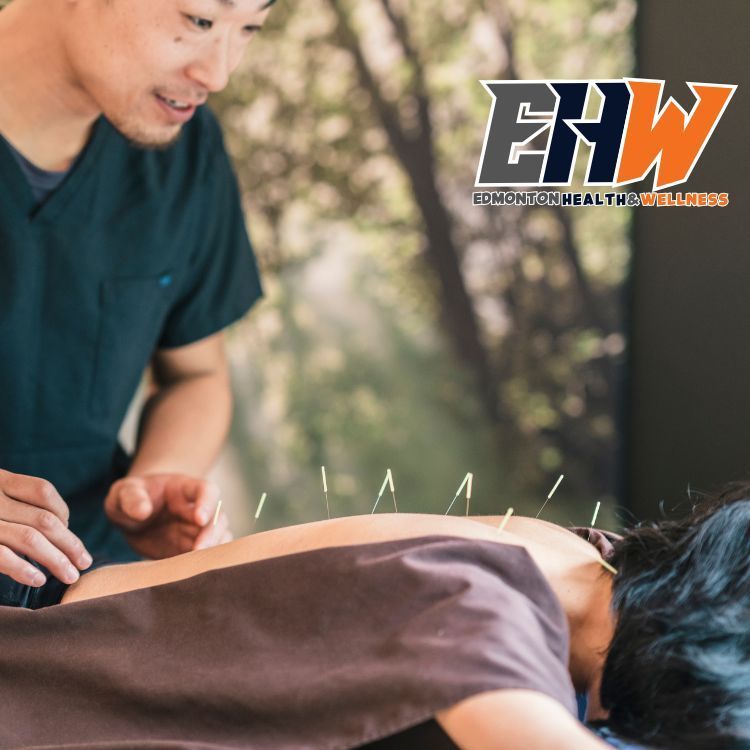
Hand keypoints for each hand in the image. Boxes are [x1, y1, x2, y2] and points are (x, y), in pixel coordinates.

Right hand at [0, 469, 92, 586]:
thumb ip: (18, 505)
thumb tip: (61, 527)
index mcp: (0, 481)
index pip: (43, 491)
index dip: (61, 510)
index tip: (68, 529)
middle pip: (44, 519)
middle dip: (69, 543)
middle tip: (85, 562)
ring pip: (30, 538)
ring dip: (56, 560)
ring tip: (71, 576)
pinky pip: (2, 556)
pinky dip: (22, 568)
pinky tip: (39, 580)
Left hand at [104, 474, 232, 558]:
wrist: (130, 517)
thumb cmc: (130, 498)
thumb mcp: (123, 492)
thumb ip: (131, 498)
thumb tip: (142, 512)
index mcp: (184, 489)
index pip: (206, 490)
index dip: (207, 503)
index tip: (200, 519)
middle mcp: (197, 509)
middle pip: (218, 518)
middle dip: (212, 534)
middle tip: (198, 551)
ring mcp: (197, 530)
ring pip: (219, 539)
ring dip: (213, 552)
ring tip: (197, 566)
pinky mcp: (191, 550)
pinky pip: (206, 557)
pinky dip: (203, 566)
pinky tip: (190, 575)